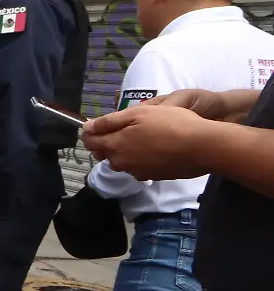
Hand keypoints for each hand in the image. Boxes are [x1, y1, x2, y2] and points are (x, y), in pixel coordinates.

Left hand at [82, 103, 210, 179]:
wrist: (203, 147)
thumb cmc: (171, 124)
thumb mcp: (139, 113)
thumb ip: (109, 121)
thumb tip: (87, 127)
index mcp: (115, 146)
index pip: (89, 142)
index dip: (91, 131)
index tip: (100, 123)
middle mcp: (121, 163)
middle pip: (105, 152)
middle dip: (108, 141)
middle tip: (127, 126)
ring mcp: (137, 172)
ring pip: (122, 160)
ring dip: (125, 150)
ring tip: (143, 136)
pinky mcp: (152, 176)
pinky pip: (138, 166)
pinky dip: (140, 158)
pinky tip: (155, 148)